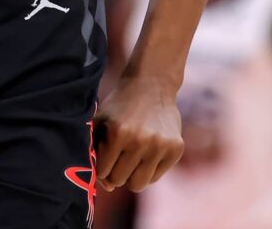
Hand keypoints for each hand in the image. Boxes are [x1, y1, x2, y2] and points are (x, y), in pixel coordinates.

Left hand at [93, 74, 184, 192]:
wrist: (151, 84)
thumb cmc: (120, 106)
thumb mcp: (101, 121)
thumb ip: (96, 152)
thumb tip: (108, 187)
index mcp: (118, 133)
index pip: (103, 172)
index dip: (102, 166)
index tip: (106, 155)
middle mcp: (140, 140)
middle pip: (120, 180)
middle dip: (116, 171)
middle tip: (120, 155)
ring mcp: (160, 145)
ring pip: (139, 184)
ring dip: (132, 175)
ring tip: (132, 158)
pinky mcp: (176, 148)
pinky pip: (155, 177)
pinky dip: (148, 169)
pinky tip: (148, 150)